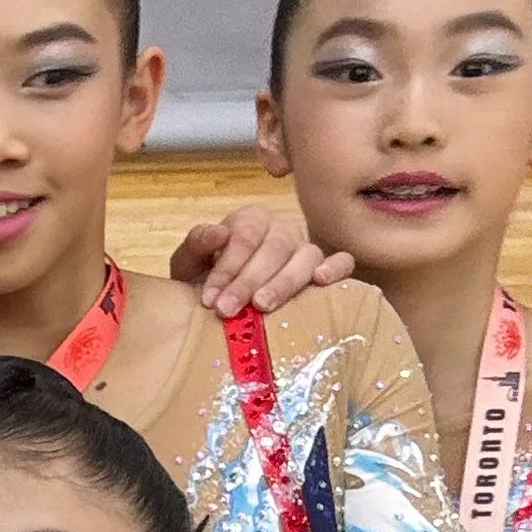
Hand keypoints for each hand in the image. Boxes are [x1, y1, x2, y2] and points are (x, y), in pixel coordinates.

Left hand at [169, 206, 352, 318]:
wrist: (222, 305)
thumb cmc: (207, 281)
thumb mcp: (190, 264)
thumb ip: (196, 245)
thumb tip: (218, 233)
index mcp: (250, 221)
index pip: (243, 237)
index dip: (226, 268)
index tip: (209, 298)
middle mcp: (282, 230)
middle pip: (273, 249)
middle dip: (248, 281)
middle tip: (228, 310)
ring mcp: (306, 248)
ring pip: (306, 256)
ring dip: (283, 282)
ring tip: (262, 305)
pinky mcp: (327, 267)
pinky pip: (342, 261)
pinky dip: (336, 268)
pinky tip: (321, 281)